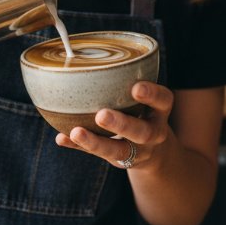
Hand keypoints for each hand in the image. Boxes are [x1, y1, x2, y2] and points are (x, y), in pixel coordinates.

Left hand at [55, 81, 174, 171]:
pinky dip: (79, 147)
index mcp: (159, 111)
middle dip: (121, 124)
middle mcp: (153, 133)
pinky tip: (62, 139)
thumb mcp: (146, 99)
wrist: (154, 151)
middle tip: (101, 115)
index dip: (152, 94)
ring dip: (96, 142)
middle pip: (142, 132)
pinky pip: (98, 156)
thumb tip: (81, 63)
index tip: (136, 88)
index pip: (163, 100)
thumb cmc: (141, 111)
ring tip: (76, 132)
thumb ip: (125, 85)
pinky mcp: (120, 161)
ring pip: (120, 151)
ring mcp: (138, 151)